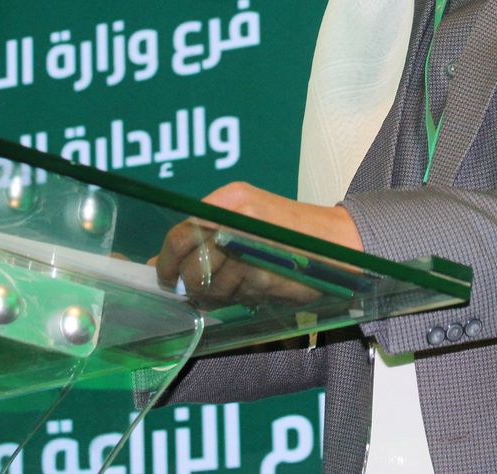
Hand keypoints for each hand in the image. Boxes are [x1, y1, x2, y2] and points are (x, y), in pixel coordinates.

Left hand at [153, 182, 362, 307]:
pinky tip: (255, 288)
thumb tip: (157, 264)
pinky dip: (239, 298)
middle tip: (204, 291)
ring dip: (218, 294)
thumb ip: (204, 241)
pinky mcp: (264, 266)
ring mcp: (251, 241)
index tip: (168, 279)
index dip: (167, 262)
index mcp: (230, 198)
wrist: (340, 243)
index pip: (181, 233)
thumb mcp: (245, 225)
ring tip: (239, 287)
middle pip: (190, 261)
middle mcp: (237, 214)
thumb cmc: (290, 238)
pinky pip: (234, 293)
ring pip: (209, 281)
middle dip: (192, 284)